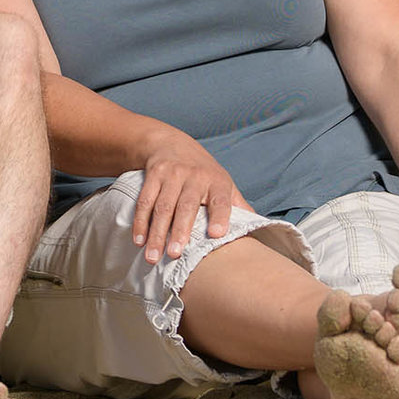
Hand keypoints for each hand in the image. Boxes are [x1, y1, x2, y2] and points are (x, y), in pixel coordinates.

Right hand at [130, 126, 242, 264]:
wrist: (170, 142)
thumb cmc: (202, 172)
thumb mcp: (223, 183)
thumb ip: (238, 206)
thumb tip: (260, 229)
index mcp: (216, 181)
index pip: (220, 200)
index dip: (220, 216)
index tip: (217, 235)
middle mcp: (194, 176)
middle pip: (186, 206)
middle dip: (180, 230)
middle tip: (175, 254)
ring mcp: (172, 174)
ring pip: (163, 206)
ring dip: (157, 233)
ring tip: (153, 257)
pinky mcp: (153, 175)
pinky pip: (144, 201)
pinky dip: (140, 221)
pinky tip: (139, 240)